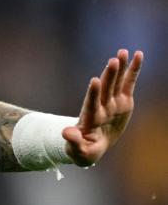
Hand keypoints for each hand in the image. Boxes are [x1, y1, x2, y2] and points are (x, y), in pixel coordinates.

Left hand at [63, 49, 143, 166]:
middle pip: (105, 90)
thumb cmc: (83, 150)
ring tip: (123, 52)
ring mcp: (112, 103)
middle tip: (113, 61)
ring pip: (116, 83)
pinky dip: (133, 70)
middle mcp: (101, 107)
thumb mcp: (78, 151)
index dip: (93, 93)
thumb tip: (66, 133)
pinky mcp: (123, 101)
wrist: (92, 145)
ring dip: (120, 68)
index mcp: (90, 119)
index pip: (91, 104)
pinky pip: (129, 83)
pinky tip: (137, 55)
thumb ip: (73, 142)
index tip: (95, 80)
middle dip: (109, 76)